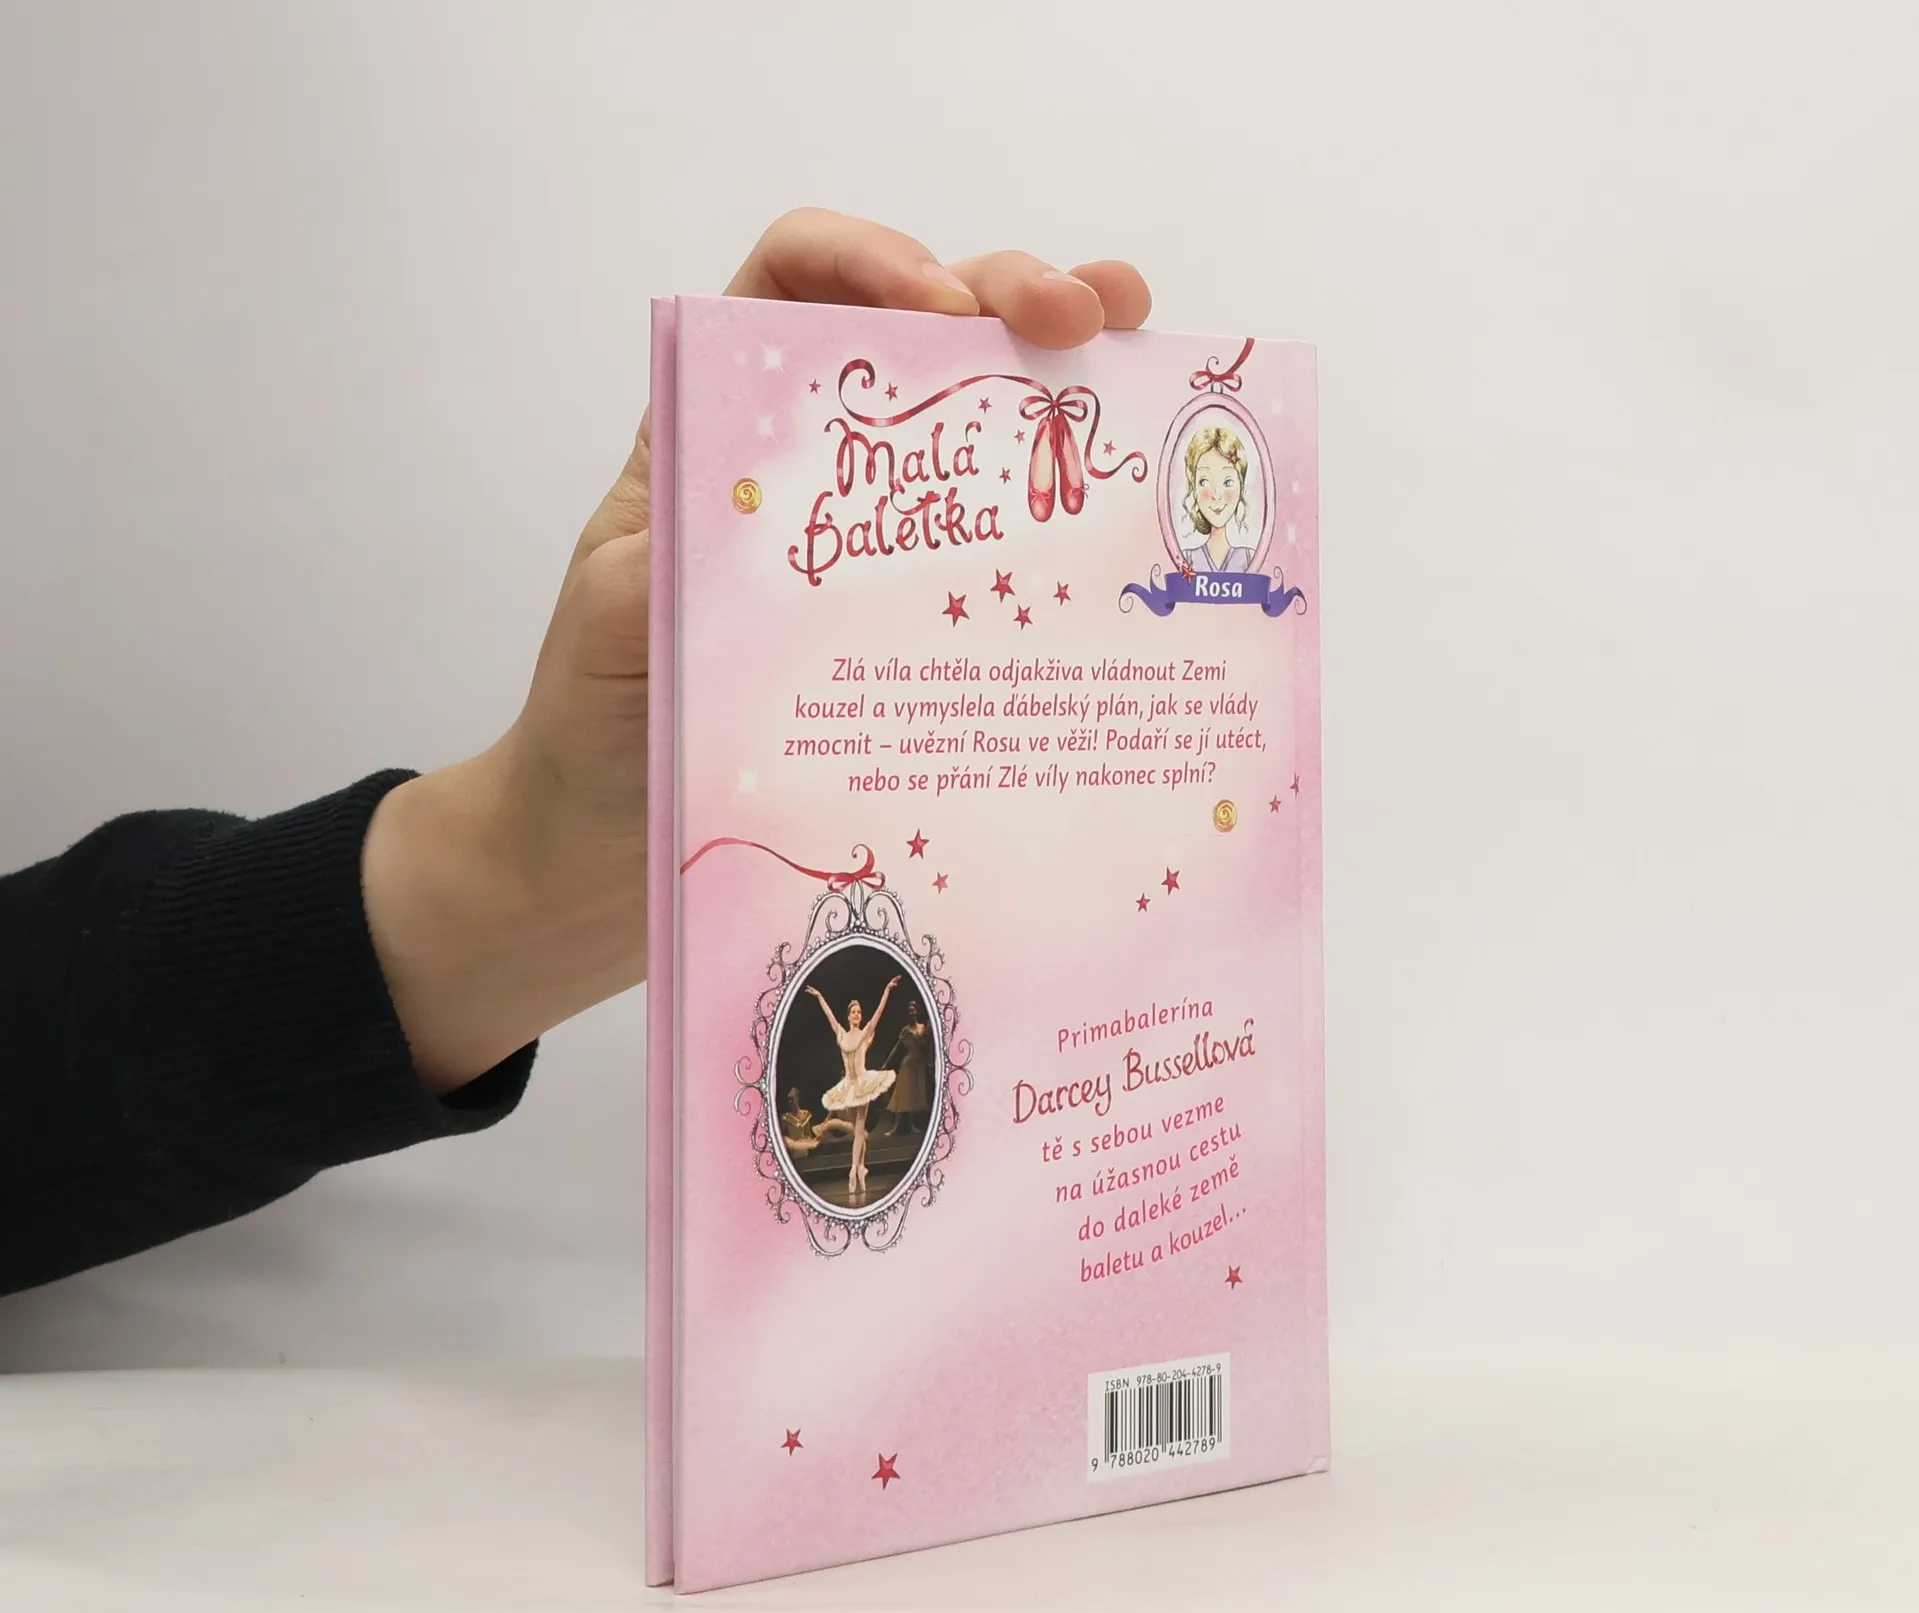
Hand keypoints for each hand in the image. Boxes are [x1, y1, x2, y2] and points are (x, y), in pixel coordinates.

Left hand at [361, 210, 1150, 1091]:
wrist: (607, 858)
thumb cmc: (592, 730)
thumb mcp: (614, 626)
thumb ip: (662, 561)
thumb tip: (753, 522)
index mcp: (722, 433)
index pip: (792, 284)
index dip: (868, 259)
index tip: (939, 305)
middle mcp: (812, 475)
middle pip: (919, 336)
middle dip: (1009, 296)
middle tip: (1088, 315)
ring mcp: (875, 554)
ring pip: (979, 433)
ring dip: (1065, 379)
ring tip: (1137, 355)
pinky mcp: (917, 633)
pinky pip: (1000, 559)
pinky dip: (1066, 524)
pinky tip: (1124, 521)